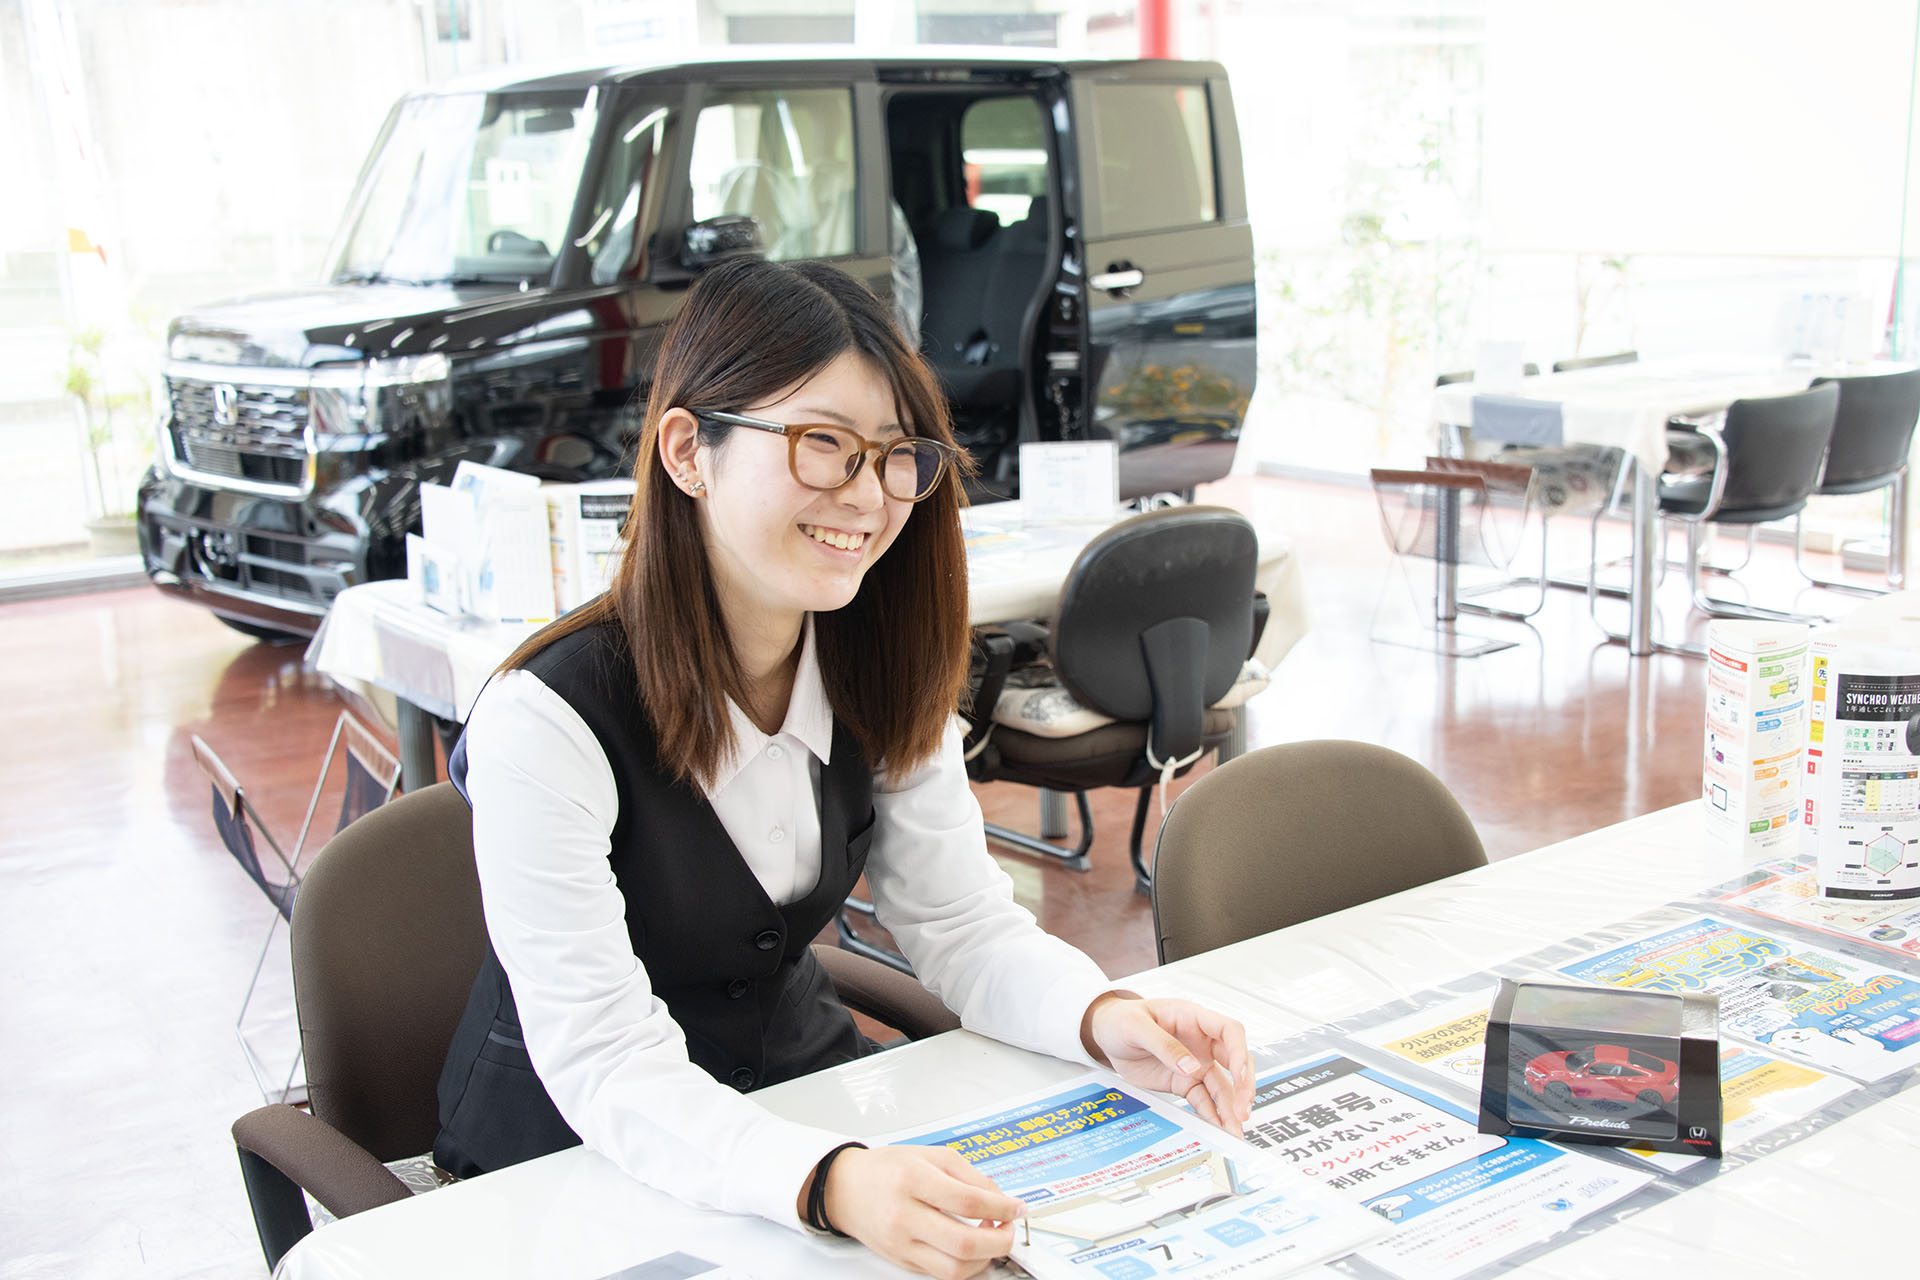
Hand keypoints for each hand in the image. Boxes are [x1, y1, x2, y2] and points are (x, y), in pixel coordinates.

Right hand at [812, 1144, 1023, 1278]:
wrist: (845, 1189)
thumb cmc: (886, 1169)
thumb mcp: (930, 1155)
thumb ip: (970, 1175)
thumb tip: (1001, 1198)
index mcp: (913, 1180)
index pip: (968, 1202)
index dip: (1002, 1207)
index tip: (1017, 1207)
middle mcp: (905, 1215)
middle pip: (964, 1243)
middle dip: (1000, 1240)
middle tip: (1009, 1228)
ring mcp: (902, 1243)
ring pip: (955, 1268)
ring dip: (985, 1258)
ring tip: (991, 1239)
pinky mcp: (902, 1261)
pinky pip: (941, 1273)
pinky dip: (965, 1264)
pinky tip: (972, 1248)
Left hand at [1082, 994, 1252, 1132]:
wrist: (1106, 1035)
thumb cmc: (1121, 1019)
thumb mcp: (1136, 1026)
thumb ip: (1164, 1045)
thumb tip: (1191, 1066)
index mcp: (1192, 1018)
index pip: (1229, 1031)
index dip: (1239, 1052)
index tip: (1240, 1074)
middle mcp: (1201, 1041)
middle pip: (1235, 1061)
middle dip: (1244, 1085)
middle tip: (1243, 1109)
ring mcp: (1196, 1063)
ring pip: (1223, 1085)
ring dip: (1231, 1106)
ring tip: (1235, 1129)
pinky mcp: (1185, 1082)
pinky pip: (1204, 1099)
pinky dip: (1212, 1114)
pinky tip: (1219, 1128)